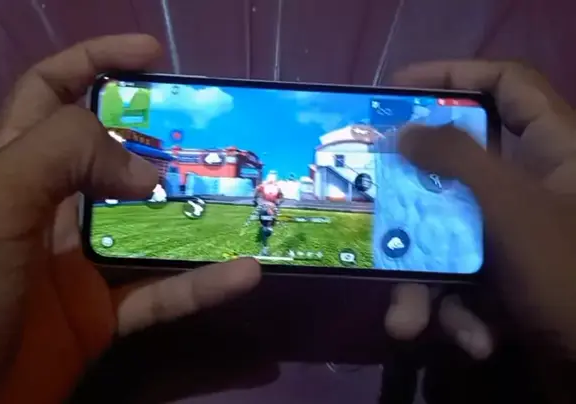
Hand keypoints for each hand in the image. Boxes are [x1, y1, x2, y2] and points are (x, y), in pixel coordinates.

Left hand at [0, 34, 260, 403]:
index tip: (153, 55)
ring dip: (197, 214)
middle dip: (162, 141)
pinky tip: (243, 274)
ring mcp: (79, 265)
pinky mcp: (101, 317)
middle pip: (113, 157)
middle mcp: (51, 209)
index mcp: (12, 168)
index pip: (51, 92)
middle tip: (213, 136)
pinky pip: (161, 294)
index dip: (96, 61)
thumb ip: (61, 156)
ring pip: (149, 227)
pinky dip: (202, 285)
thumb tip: (146, 168)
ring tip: (246, 200)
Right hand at [385, 61, 575, 358]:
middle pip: (460, 164)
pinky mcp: (508, 276)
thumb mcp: (512, 208)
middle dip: (413, 194)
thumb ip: (457, 158)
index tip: (396, 89)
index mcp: (557, 149)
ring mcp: (519, 234)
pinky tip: (474, 339)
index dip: (453, 73)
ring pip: (450, 233)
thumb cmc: (569, 272)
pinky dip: (459, 310)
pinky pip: (465, 277)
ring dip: (424, 279)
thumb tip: (405, 130)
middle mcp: (536, 184)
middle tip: (370, 191)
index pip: (508, 82)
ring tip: (408, 319)